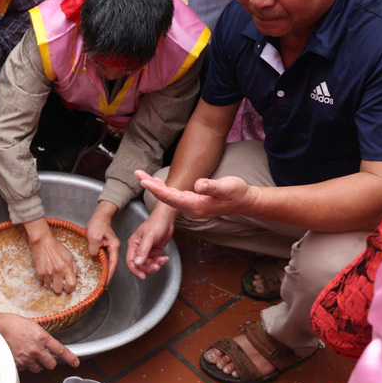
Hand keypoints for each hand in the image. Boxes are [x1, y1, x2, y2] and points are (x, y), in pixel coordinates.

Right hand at [0, 311, 78, 371]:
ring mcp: (26, 358)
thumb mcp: (32, 325)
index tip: (75, 363)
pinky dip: (25, 364)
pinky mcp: (17, 364)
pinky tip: (19, 355)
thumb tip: (47, 343)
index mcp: (41, 337)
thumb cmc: (12, 323)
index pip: (60, 350)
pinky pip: (26, 369)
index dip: (70, 358)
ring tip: (28, 354)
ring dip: (36, 364)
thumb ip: (41, 336)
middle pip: (51, 364)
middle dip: (48, 361)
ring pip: (38, 368)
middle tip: (43, 356)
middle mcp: (35, 349)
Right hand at [25, 219, 77, 293]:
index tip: (68, 289)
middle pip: (59, 290)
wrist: (42, 242)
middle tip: (58, 285)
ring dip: (51, 283)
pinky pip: (43, 281)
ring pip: (50, 287)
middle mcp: (58, 271)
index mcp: (67, 266)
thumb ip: (73, 267)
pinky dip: (44, 279)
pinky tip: (45, 271)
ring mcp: (48, 272)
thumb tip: (74, 277)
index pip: (72, 284)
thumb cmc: (56, 248)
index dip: (70, 289)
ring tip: (51, 276)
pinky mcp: (40, 272)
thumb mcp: (69, 256)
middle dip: (59, 289)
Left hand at [85, 202, 119, 283]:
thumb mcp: (94, 236)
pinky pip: (104, 258)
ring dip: (105, 271)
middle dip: (108, 275)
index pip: (113, 263)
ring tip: (100, 280)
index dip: (110, 274)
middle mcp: (113, 248)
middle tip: (103, 285)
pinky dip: (101, 264)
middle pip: (112, 264)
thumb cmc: (98, 223)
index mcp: (114, 246)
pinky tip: (97, 269)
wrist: (99, 215)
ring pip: (108, 262)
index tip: (106, 282)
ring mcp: (109, 247)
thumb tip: (94, 256)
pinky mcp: (105, 246)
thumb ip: (94, 247)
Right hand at [125, 207, 173, 279]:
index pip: (130, 261)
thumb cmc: (156, 224)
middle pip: (140, 265)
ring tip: (163, 259)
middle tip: (157, 265)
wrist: (166, 219)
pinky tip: (166, 258)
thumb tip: (137, 263)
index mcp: (133, 245)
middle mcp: (139, 249)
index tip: (143, 276)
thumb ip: (143, 250)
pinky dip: (161, 262)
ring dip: (156, 264)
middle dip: (149, 267)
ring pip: (149, 264)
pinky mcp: (154, 251)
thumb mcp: (149, 237)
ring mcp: (147, 251)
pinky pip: (156, 261)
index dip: (135, 270)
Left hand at [136, 170, 258, 219]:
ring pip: (168, 197)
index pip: (172, 197)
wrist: (245, 201)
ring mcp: (191, 207)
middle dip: (150, 186)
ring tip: (141, 176)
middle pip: (165, 198)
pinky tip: (156, 182)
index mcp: (196, 205)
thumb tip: (198, 184)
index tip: (144, 181)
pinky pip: (174, 197)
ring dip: (155, 187)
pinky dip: (163, 189)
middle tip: (137, 173)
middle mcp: (191, 208)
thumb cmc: (237, 193)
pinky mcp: (193, 203)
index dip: (156, 189)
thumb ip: (212, 186)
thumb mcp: (227, 187)